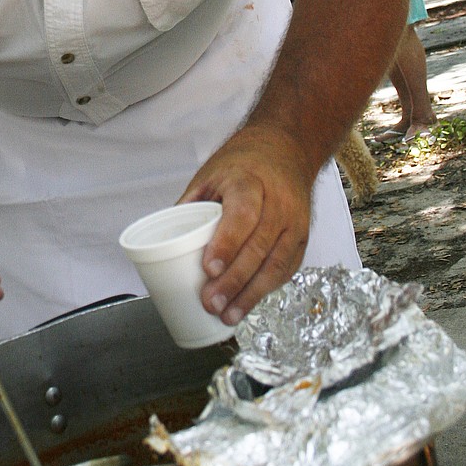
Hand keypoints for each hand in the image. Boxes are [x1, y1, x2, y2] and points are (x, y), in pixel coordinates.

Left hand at [179, 124, 313, 326]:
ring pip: (276, 263)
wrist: (285, 150)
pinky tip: (248, 304)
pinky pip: (287, 268)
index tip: (209, 269)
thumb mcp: (211, 175)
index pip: (243, 215)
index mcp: (249, 181)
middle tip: (211, 303)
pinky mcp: (302, 237)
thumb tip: (163, 242)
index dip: (227, 244)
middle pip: (259, 246)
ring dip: (252, 294)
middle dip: (234, 280)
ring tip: (228, 315)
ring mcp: (294, 221)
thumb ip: (191, 206)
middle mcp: (278, 202)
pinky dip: (267, 289)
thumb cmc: (242, 164)